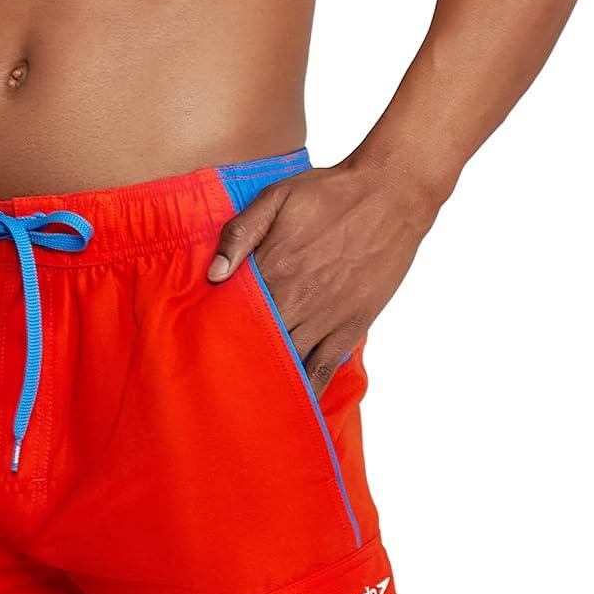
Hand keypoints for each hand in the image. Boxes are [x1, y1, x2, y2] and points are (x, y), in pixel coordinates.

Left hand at [208, 156, 439, 395]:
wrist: (391, 195)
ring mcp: (325, 317)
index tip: (202, 342)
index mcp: (273, 268)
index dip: (217, 329)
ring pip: (288, 360)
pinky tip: (296, 400)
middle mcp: (296, 299)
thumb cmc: (332, 192)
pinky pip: (325, 367)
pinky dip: (309, 387)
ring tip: (248, 396)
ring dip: (268, 377)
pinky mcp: (351, 326)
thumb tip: (215, 274)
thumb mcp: (278, 197)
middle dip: (238, 359)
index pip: (234, 311)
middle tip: (219, 378)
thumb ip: (241, 233)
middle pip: (257, 342)